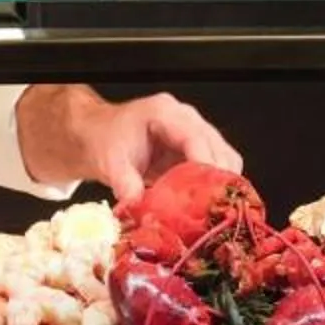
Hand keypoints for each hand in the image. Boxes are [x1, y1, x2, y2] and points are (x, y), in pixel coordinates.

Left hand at [14, 84, 241, 200]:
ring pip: (226, 160)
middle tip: (212, 211)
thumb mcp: (109, 161)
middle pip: (220, 150)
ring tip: (210, 212)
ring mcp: (196, 133)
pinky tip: (205, 206)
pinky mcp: (198, 151)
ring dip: (220, 187)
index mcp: (166, 113)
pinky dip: (215, 188)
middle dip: (218, 182)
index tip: (208, 194)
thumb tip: (137, 204)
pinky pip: (218, 170)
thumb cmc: (104, 140)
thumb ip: (123, 181)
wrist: (98, 135)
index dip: (206, 167)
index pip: (197, 138)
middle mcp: (187, 119)